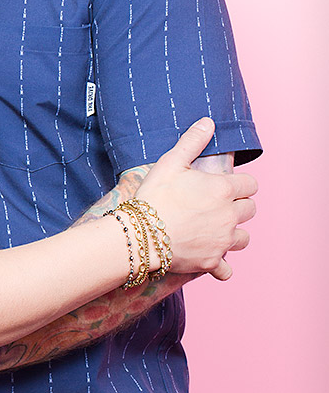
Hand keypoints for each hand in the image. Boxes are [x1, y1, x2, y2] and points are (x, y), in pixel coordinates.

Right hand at [136, 120, 256, 279]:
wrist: (140, 234)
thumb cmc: (154, 196)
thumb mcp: (171, 162)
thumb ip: (193, 141)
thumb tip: (208, 122)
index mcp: (224, 190)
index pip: (251, 185)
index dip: (239, 185)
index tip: (224, 187)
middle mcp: (230, 216)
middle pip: (250, 210)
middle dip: (238, 207)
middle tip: (217, 207)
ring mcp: (222, 241)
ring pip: (244, 238)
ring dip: (234, 234)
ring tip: (216, 231)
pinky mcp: (212, 262)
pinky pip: (227, 270)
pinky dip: (222, 266)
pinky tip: (212, 260)